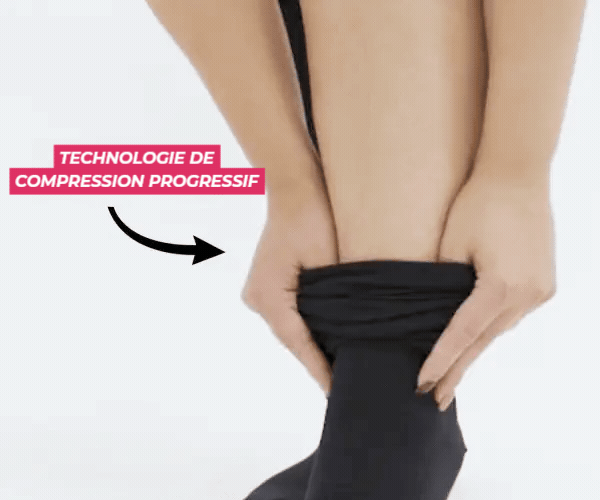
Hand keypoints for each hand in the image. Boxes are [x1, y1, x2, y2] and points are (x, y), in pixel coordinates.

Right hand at [241, 176, 338, 395]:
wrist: (294, 184)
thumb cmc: (313, 216)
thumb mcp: (329, 263)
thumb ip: (336, 305)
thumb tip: (351, 339)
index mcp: (268, 296)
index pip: (300, 344)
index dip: (321, 370)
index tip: (339, 393)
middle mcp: (257, 297)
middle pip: (293, 339)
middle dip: (320, 359)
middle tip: (350, 384)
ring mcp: (259, 290)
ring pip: (291, 327)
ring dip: (315, 342)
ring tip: (343, 366)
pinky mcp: (267, 283)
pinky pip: (290, 313)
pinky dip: (309, 324)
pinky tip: (329, 336)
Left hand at [417, 170, 556, 410]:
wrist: (518, 173)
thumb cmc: (478, 202)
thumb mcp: (452, 244)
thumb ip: (444, 285)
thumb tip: (434, 315)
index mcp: (501, 286)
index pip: (462, 334)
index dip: (441, 360)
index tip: (422, 384)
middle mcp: (527, 294)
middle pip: (482, 341)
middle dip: (457, 369)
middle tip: (435, 399)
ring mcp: (541, 290)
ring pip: (498, 329)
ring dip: (474, 349)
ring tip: (450, 374)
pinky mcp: (544, 282)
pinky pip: (510, 314)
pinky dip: (490, 328)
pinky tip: (475, 339)